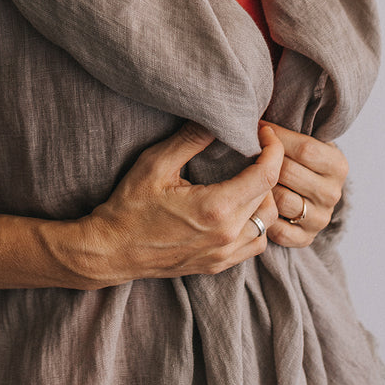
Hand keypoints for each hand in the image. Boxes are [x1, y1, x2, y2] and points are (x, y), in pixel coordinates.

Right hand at [75, 123, 283, 286]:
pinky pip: (254, 245)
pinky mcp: (217, 265)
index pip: (266, 176)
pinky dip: (255, 224)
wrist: (112, 250)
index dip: (272, 149)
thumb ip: (191, 139)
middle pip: (270, 198)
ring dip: (264, 200)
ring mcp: (223, 255)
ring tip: (248, 178)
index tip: (263, 132)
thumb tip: (218, 118)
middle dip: (268, 169)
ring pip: (267, 225)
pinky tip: (239, 208)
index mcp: (216, 208)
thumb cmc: (130, 205)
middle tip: (254, 149)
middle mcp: (226, 236)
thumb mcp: (156, 163)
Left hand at [259, 121, 348, 248]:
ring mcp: (321, 218)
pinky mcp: (306, 238)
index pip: (304, 149)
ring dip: (261, 187)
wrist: (309, 190)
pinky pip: (278, 229)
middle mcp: (333, 193)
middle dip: (264, 161)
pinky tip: (254, 203)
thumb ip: (289, 131)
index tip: (256, 128)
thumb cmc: (299, 157)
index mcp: (338, 165)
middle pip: (289, 173)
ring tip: (248, 175)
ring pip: (281, 200)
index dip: (277, 137)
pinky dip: (264, 216)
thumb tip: (260, 118)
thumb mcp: (304, 139)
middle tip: (245, 151)